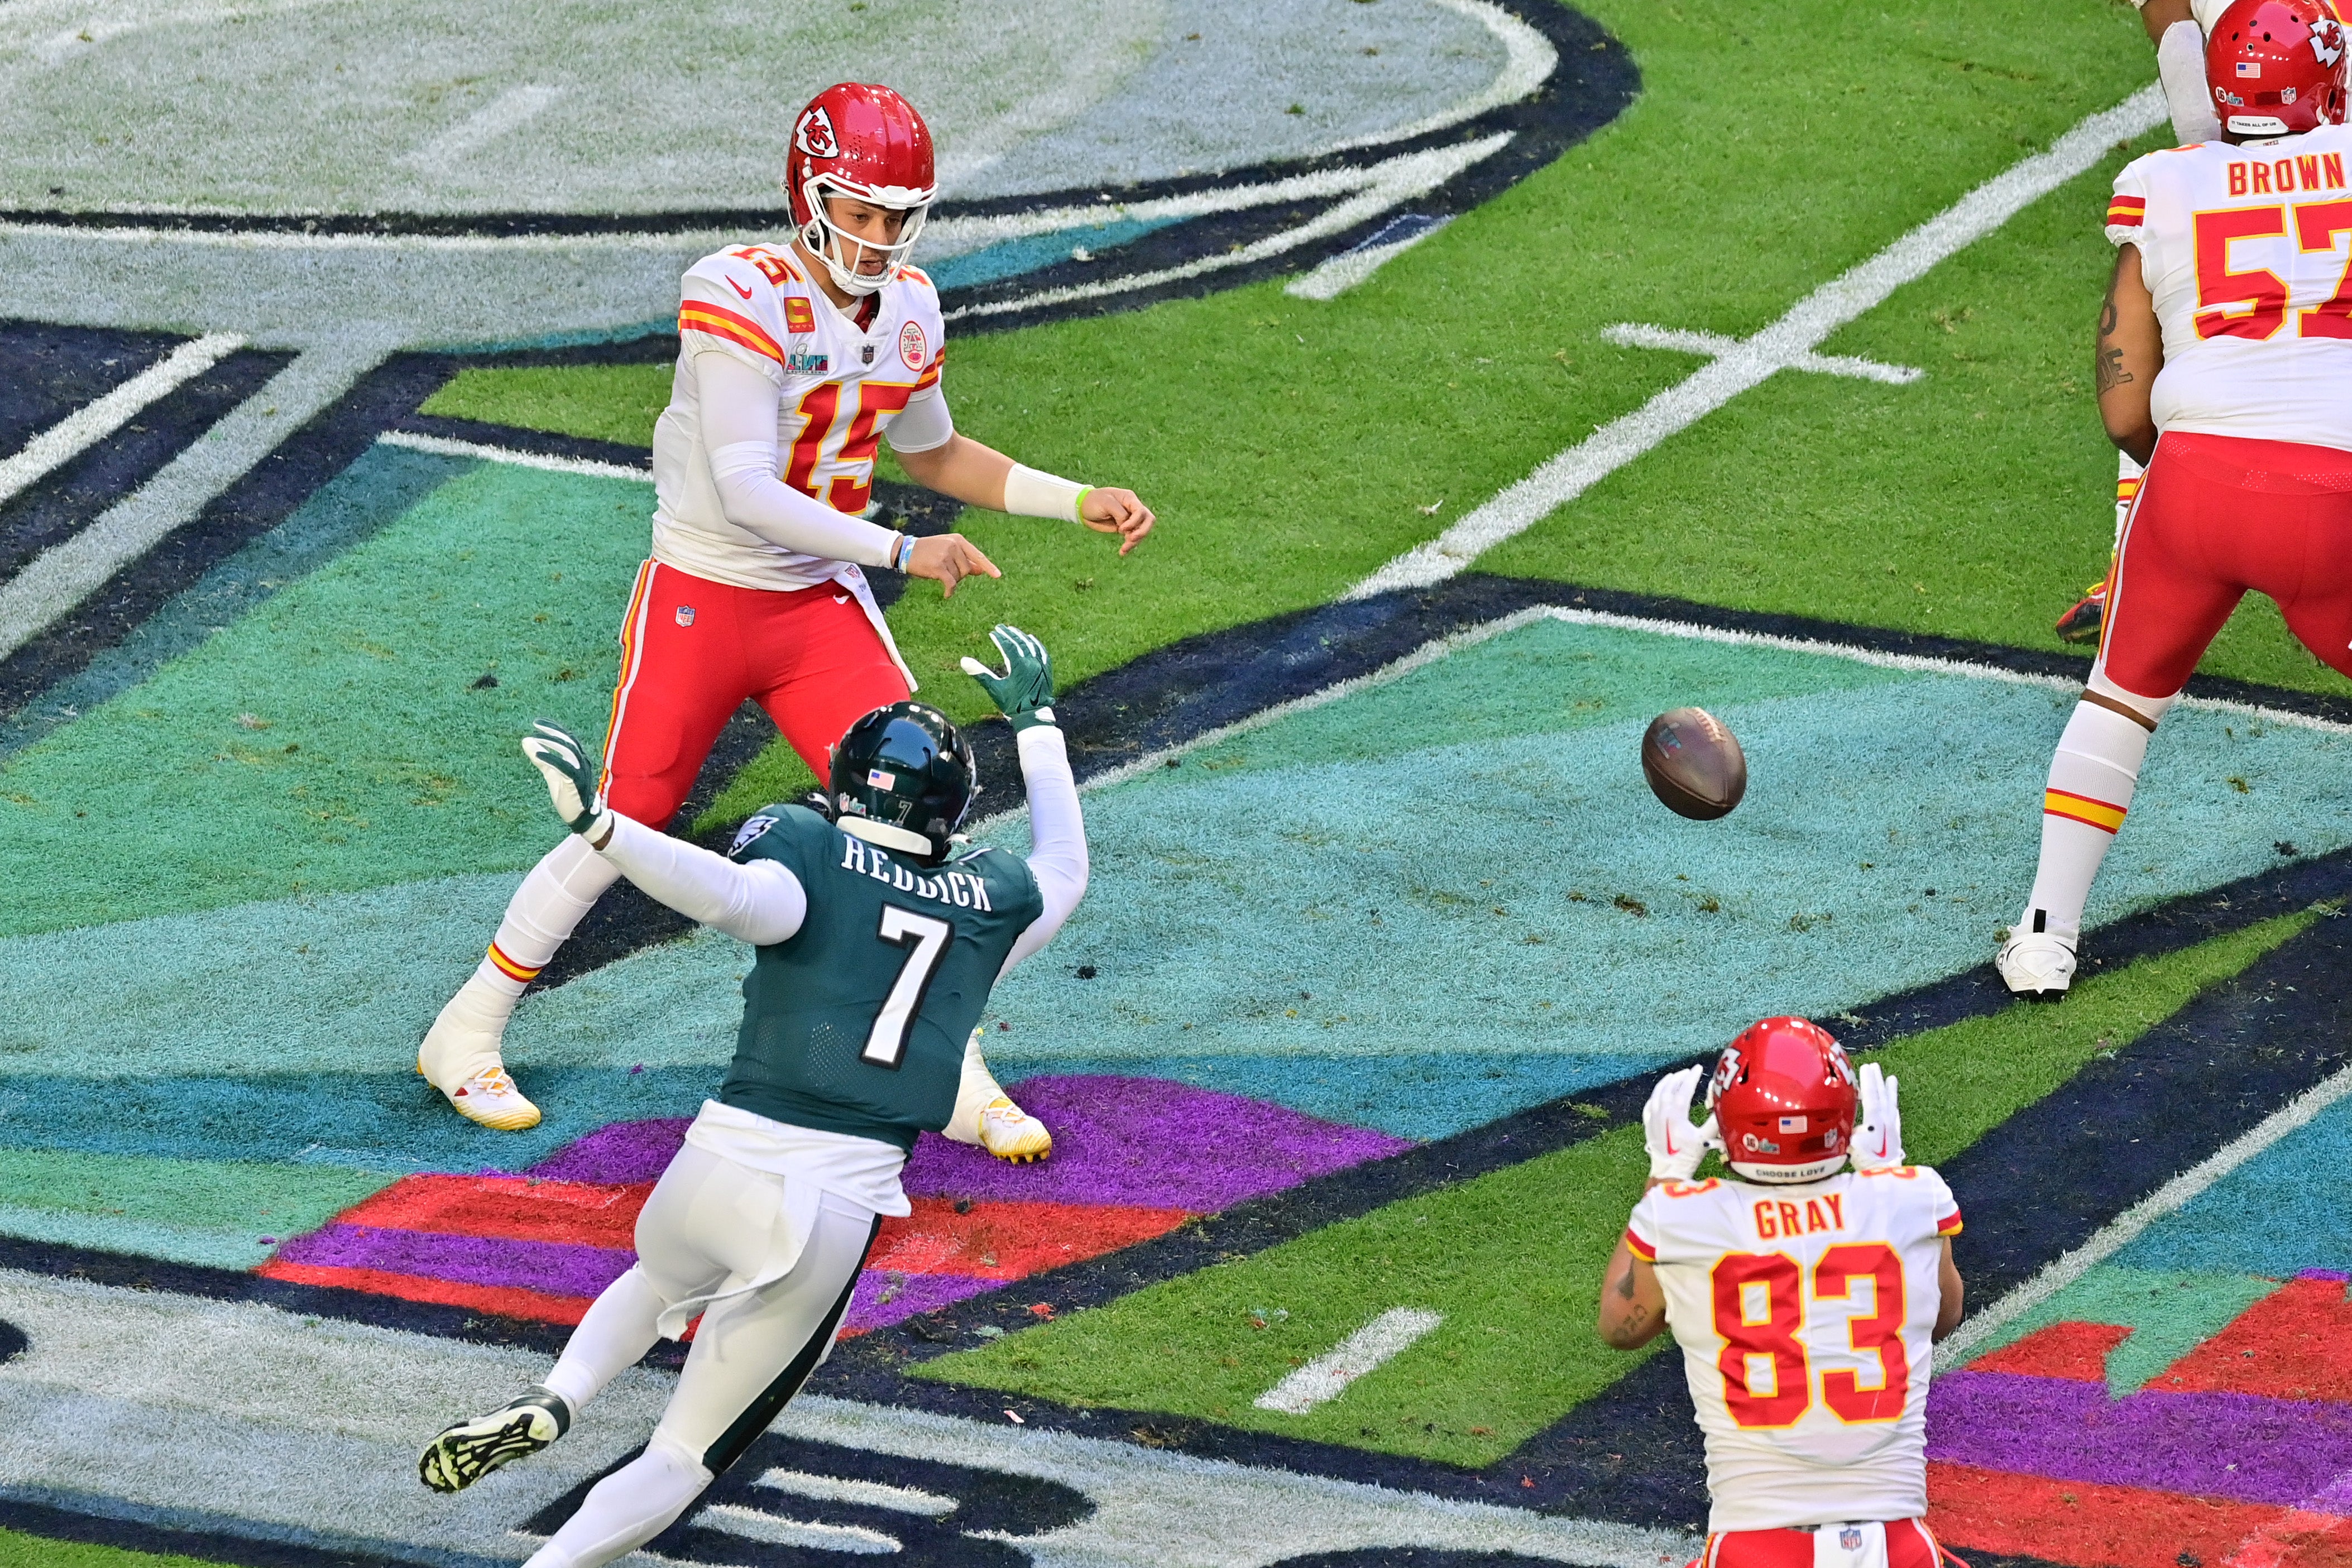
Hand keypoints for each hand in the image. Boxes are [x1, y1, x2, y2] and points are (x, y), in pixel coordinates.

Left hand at [520, 720, 607, 834]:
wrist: (581, 816)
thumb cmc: (568, 795)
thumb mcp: (551, 774)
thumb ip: (540, 759)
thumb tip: (526, 741)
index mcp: (577, 759)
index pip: (567, 738)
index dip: (554, 728)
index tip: (539, 723)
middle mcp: (582, 762)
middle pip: (569, 740)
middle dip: (553, 731)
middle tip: (537, 725)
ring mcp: (581, 771)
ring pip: (569, 750)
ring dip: (552, 742)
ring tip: (536, 737)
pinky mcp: (576, 782)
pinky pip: (565, 767)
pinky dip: (551, 759)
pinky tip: (538, 756)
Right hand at [906, 533, 1001, 598]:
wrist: (904, 550)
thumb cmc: (928, 552)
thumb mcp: (947, 552)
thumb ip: (964, 560)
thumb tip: (980, 570)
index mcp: (958, 540)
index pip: (977, 555)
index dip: (988, 566)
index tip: (998, 576)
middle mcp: (954, 545)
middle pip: (967, 570)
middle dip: (958, 575)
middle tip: (944, 571)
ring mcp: (946, 555)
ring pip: (958, 577)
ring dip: (950, 580)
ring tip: (937, 572)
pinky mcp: (938, 566)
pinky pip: (951, 583)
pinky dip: (950, 590)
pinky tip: (947, 594)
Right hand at [959, 624, 1055, 730]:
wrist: (1032, 717)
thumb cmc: (1012, 704)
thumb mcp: (994, 688)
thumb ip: (979, 673)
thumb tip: (963, 660)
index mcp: (1019, 665)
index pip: (1008, 646)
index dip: (1000, 638)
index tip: (992, 632)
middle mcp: (1031, 663)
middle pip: (1020, 643)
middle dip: (1009, 634)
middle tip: (1001, 627)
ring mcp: (1041, 666)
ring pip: (1031, 646)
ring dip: (1022, 637)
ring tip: (1014, 630)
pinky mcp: (1047, 671)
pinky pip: (1042, 653)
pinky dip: (1037, 644)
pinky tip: (1032, 640)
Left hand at [1079, 487, 1153, 555]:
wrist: (1082, 508)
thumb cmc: (1093, 501)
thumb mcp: (1106, 503)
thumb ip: (1119, 513)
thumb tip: (1126, 527)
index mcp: (1129, 499)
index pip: (1141, 511)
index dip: (1134, 522)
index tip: (1121, 529)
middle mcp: (1132, 509)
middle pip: (1148, 521)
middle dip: (1142, 532)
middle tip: (1131, 539)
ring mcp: (1129, 519)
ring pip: (1141, 531)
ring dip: (1135, 542)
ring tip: (1123, 549)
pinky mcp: (1124, 529)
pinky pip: (1132, 538)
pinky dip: (1129, 546)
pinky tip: (1122, 552)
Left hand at [1642, 1065, 1717, 1182]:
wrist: (1669, 1170)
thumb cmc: (1688, 1156)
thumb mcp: (1705, 1139)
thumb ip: (1714, 1122)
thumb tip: (1724, 1107)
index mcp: (1676, 1114)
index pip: (1684, 1089)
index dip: (1692, 1077)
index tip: (1698, 1067)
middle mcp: (1662, 1112)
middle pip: (1670, 1088)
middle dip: (1680, 1077)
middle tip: (1688, 1071)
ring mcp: (1652, 1117)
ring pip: (1657, 1094)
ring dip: (1665, 1083)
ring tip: (1673, 1076)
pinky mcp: (1647, 1124)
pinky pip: (1649, 1104)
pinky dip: (1655, 1095)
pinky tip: (1658, 1093)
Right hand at [1853, 1062, 1905, 1171]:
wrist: (1885, 1175)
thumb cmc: (1866, 1162)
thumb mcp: (1850, 1143)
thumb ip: (1846, 1128)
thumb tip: (1838, 1117)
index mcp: (1875, 1121)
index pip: (1872, 1096)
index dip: (1869, 1081)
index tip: (1866, 1067)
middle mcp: (1886, 1122)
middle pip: (1882, 1097)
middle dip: (1878, 1081)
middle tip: (1875, 1067)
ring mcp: (1892, 1129)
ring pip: (1890, 1104)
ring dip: (1889, 1091)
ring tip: (1891, 1079)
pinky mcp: (1895, 1136)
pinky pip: (1894, 1114)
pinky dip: (1893, 1105)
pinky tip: (1893, 1103)